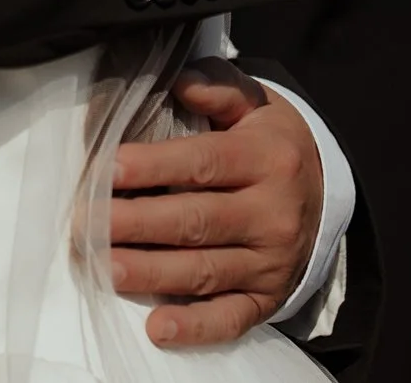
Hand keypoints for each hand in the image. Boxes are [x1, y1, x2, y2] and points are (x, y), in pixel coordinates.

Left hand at [109, 59, 323, 346]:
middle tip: (85, 224)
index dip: (153, 167)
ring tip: (105, 269)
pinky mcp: (267, 298)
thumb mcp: (256, 104)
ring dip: (152, 274)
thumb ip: (219, 89)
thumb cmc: (269, 142)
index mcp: (267, 160)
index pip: (203, 164)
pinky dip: (195, 328)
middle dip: (136, 224)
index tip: (106, 169)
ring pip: (205, 271)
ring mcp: (271, 262)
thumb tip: (183, 83)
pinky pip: (232, 318)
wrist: (326, 192)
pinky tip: (158, 328)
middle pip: (197, 221)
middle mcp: (273, 214)